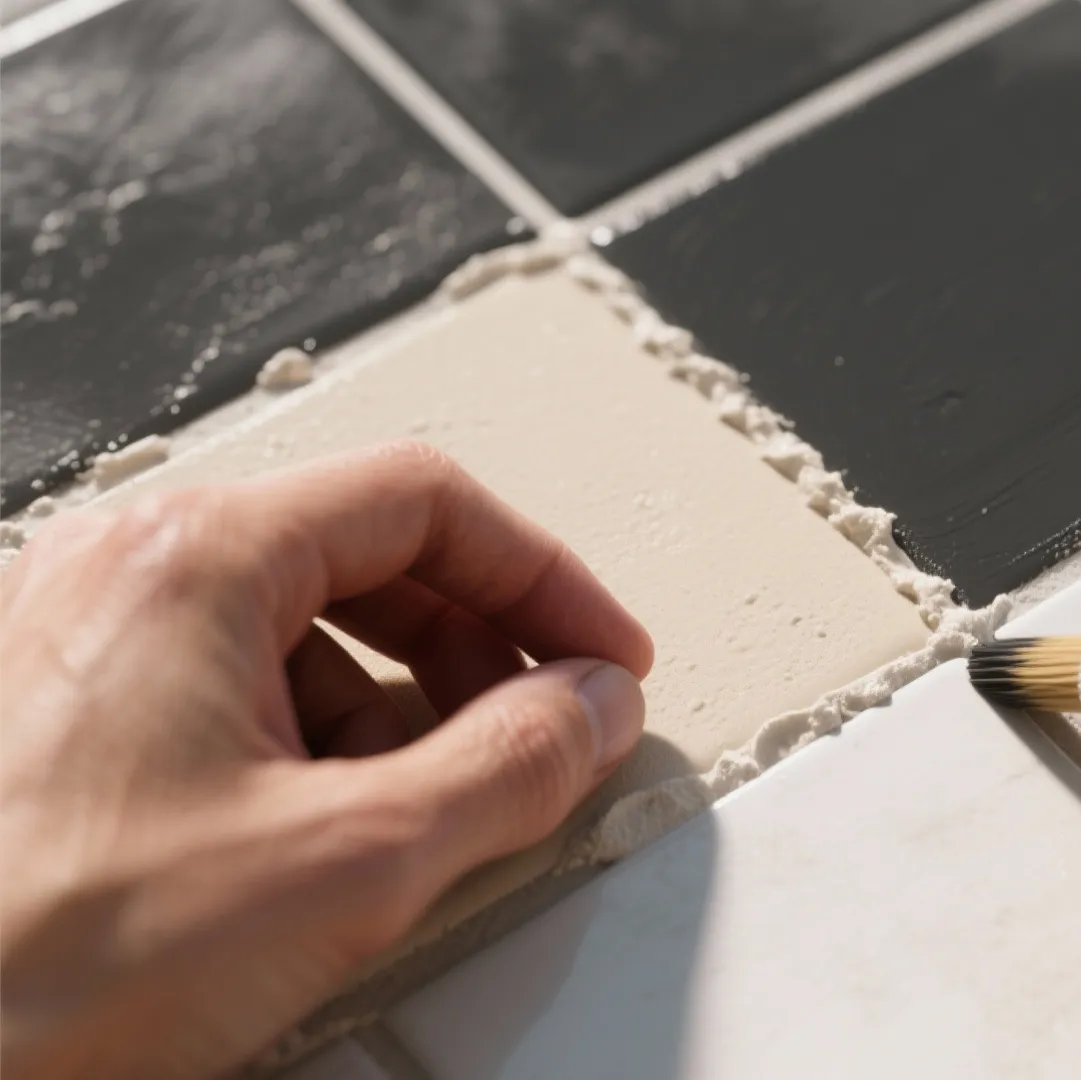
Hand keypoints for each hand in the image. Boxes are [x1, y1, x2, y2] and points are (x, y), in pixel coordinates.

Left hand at [0, 442, 652, 1079]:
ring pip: (298, 627)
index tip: (602, 657)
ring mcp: (80, 641)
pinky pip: (229, 688)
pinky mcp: (59, 719)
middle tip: (545, 728)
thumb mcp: (347, 862)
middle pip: (366, 553)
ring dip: (398, 707)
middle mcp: (125, 572)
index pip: (426, 501)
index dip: (546, 581)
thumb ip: (509, 767)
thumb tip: (590, 711)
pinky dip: (314, 744)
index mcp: (193, 559)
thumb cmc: (47, 960)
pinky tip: (330, 837)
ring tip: (431, 810)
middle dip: (477, 647)